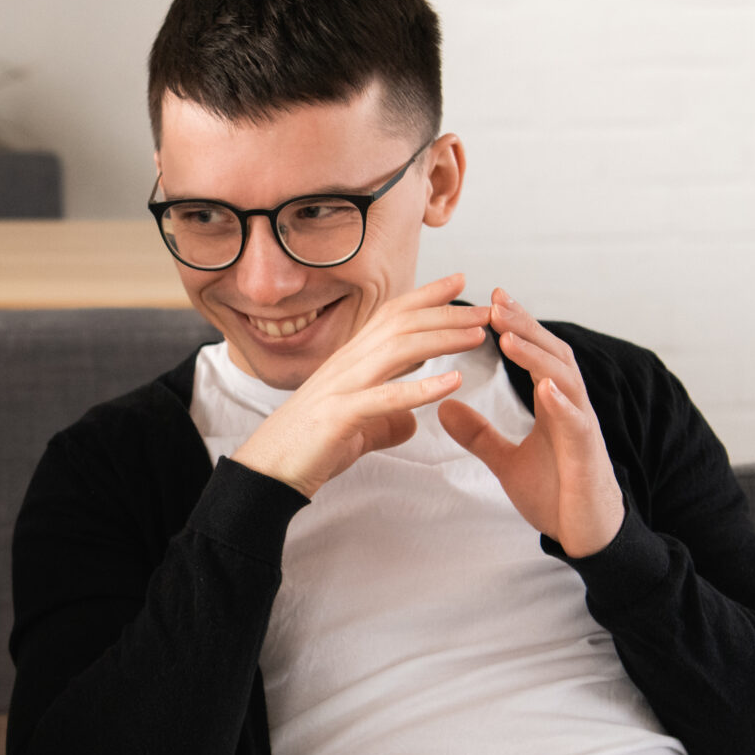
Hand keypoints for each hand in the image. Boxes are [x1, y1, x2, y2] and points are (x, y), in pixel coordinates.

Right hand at [230, 273, 491, 497]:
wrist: (267, 472)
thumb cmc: (308, 449)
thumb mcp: (355, 428)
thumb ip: (385, 421)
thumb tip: (411, 423)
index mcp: (348, 362)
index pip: (390, 316)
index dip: (426, 296)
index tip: (459, 282)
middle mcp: (345, 365)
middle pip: (400, 325)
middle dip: (447, 313)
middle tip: (487, 309)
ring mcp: (341, 388)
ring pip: (397, 350)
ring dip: (442, 339)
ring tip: (478, 335)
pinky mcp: (339, 417)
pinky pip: (385, 398)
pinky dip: (421, 388)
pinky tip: (453, 382)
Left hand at [437, 288, 624, 556]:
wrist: (585, 535)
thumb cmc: (555, 494)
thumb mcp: (506, 461)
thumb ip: (479, 434)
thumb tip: (444, 407)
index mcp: (553, 404)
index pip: (536, 354)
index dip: (517, 326)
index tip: (490, 301)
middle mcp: (571, 408)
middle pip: (552, 355)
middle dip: (525, 326)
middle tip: (495, 301)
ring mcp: (582, 428)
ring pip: (566, 380)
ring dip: (537, 356)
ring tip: (508, 334)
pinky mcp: (588, 455)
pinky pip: (577, 423)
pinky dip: (562, 403)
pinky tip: (544, 387)